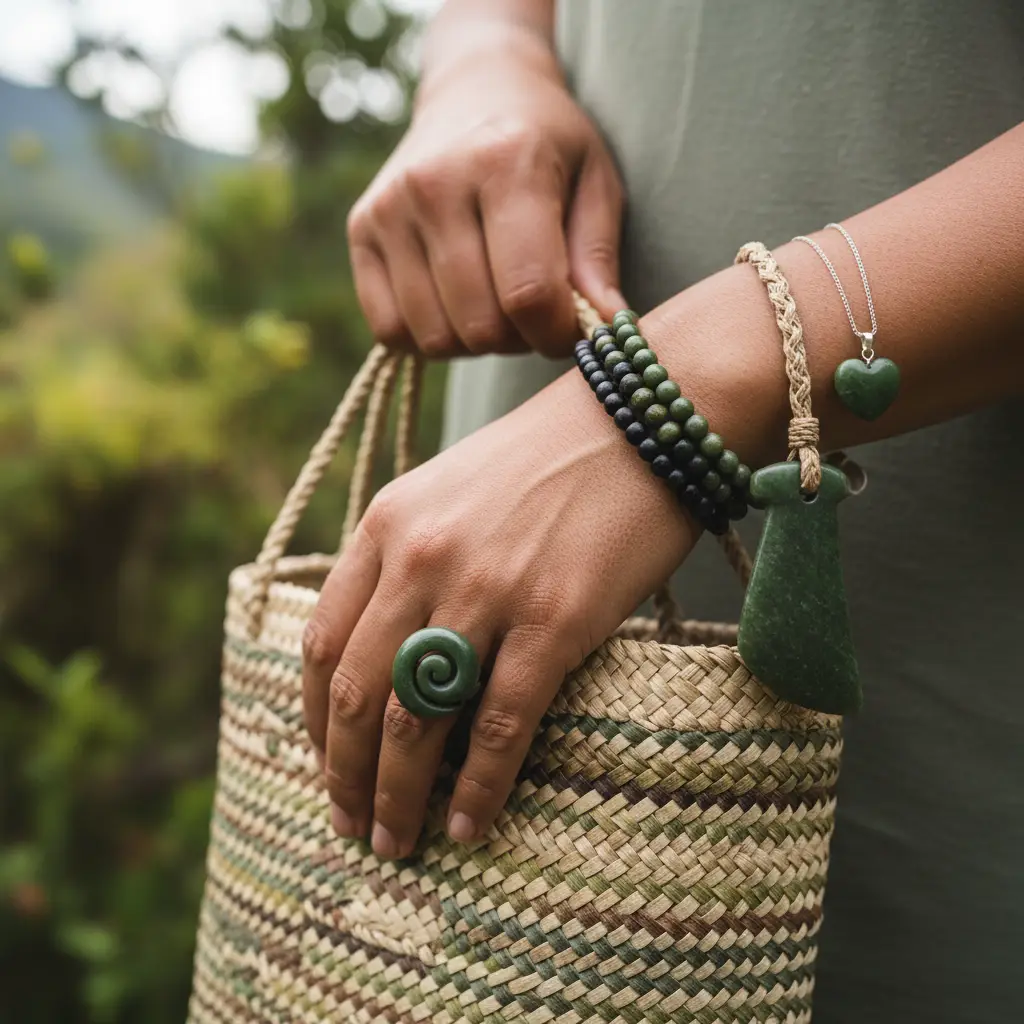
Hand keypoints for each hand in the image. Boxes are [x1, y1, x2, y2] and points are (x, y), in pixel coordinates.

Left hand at [302, 368, 697, 857]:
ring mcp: (486, 589)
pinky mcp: (553, 619)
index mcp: (388, 523)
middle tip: (353, 826)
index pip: (321, 640)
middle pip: (356, 691)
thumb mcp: (451, 489)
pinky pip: (501, 723)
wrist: (644, 419)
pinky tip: (470, 824)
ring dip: (398, 795)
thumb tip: (389, 645)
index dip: (315, 718)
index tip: (328, 762)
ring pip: (416, 719)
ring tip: (398, 842)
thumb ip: (407, 556)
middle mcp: (422, 557)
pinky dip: (481, 786)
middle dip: (345, 774)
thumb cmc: (550, 458)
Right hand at [346, 32, 625, 358]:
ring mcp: (389, 208)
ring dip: (475, 342)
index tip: (570, 328)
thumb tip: (605, 328)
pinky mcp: (360, 230)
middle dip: (519, 339)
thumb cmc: (546, 143)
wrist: (475, 88)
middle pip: (481, 325)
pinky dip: (429, 338)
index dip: (557, 334)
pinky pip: (391, 331)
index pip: (529, 293)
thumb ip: (598, 257)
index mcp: (505, 162)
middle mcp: (436, 184)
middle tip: (532, 309)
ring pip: (436, 338)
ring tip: (494, 302)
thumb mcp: (596, 181)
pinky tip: (454, 305)